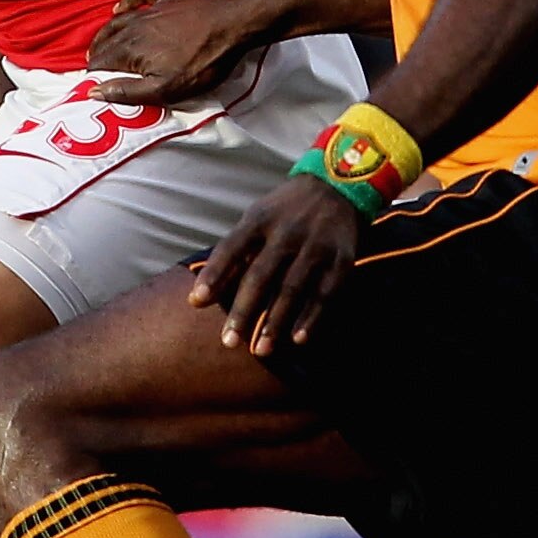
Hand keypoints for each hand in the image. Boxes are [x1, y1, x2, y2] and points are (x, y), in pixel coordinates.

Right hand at [88, 0, 266, 104]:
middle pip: (106, 41)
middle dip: (97, 55)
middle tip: (94, 67)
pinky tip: (121, 7)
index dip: (94, 75)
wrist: (233, 24)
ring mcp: (152, 8)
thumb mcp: (166, 89)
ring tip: (100, 43)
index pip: (100, 63)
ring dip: (106, 32)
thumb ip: (128, 92)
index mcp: (130, 49)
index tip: (92, 84)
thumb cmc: (202, 61)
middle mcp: (134, 26)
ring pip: (118, 19)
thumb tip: (93, 91)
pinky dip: (128, 0)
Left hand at [192, 177, 361, 354]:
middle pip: (261, 276)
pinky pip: (324, 294)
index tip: (196, 302)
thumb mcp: (257, 219)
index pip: (231, 248)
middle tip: (229, 342)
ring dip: (275, 322)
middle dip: (244, 311)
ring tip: (261, 350)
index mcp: (260, 220)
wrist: (338, 186)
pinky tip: (298, 339)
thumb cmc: (285, 211)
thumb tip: (200, 297)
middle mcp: (287, 232)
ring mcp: (316, 246)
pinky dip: (311, 318)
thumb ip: (233, 253)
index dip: (214, 275)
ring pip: (292, 289)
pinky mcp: (341, 260)